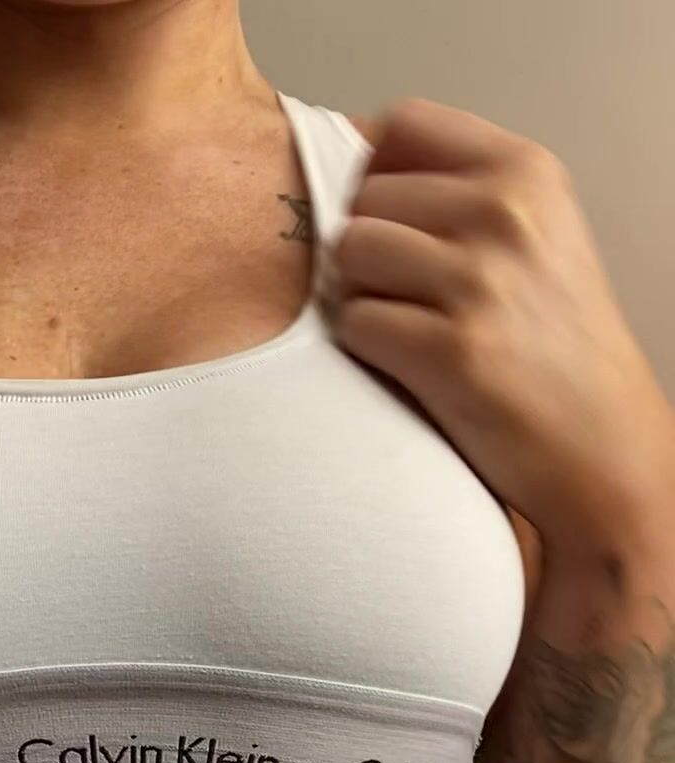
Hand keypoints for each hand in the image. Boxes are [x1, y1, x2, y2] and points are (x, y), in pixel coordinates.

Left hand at [324, 97, 674, 551]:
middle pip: (366, 196)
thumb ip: (462, 194)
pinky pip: (354, 323)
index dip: (376, 174)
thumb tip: (359, 166)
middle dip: (369, 250)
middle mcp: (507, 212)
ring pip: (350, 254)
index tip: (393, 223)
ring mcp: (480, 281)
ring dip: (361, 296)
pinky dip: (366, 350)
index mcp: (527, 172)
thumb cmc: (556, 350)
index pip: (405, 124)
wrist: (601, 448)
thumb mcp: (536, 237)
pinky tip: (410, 368)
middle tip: (409, 298)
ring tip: (409, 329)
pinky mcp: (451, 352)